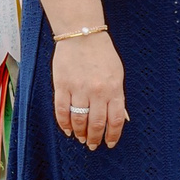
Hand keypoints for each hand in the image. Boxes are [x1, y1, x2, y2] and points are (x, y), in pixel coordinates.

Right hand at [52, 35, 128, 149]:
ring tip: (81, 138)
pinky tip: (67, 130)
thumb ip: (117, 95)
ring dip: (80, 133)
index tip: (110, 143)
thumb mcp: (117, 74)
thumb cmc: (102, 54)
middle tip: (93, 145)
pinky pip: (62, 111)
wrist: (82, 35)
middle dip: (95, 138)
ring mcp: (78, 89)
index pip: (116, 120)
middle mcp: (97, 91)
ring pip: (79, 120)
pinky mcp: (62, 86)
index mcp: (114, 89)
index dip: (113, 135)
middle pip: (96, 123)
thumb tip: (118, 117)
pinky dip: (64, 124)